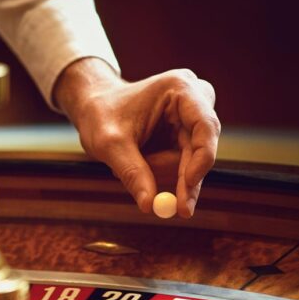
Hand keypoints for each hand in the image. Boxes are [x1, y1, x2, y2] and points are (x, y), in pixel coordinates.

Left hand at [53, 58, 219, 217]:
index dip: (201, 159)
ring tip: (129, 162)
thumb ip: (131, 172)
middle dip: (186, 179)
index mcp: (180, 88)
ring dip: (161, 172)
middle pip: (201, 147)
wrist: (92, 107)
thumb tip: (149, 205)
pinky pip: (181, 164)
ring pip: (190, 160)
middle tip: (180, 210)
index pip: (205, 126)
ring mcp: (191, 118)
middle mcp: (193, 100)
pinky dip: (160, 172)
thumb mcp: (109, 144)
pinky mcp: (185, 135)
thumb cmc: (99, 115)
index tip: (188, 188)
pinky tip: (138, 161)